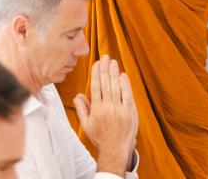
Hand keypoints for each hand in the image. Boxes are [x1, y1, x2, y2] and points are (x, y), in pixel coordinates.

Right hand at [73, 56, 137, 174]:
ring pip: (117, 87)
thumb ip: (82, 109)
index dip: (96, 73)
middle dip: (105, 69)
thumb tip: (77, 95)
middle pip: (106, 84)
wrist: (115, 150)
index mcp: (97, 109)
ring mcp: (120, 109)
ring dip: (115, 73)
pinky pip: (128, 95)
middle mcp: (108, 107)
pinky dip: (125, 85)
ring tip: (113, 62)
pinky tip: (123, 76)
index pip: (96, 87)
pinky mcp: (130, 112)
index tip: (96, 63)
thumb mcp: (86, 125)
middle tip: (105, 57)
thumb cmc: (100, 138)